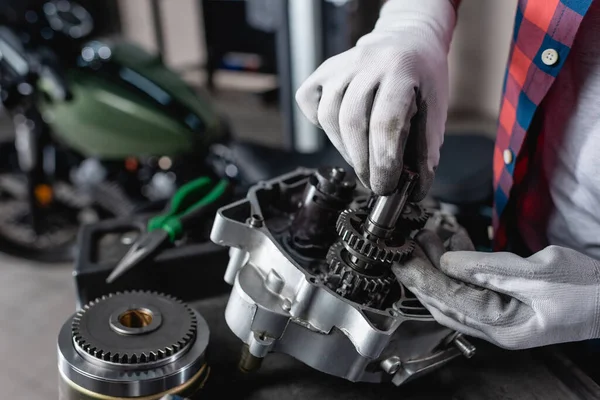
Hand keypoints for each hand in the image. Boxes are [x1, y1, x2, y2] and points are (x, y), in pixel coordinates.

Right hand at [295, 0, 456, 198]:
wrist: (407, 39)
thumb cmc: (422, 78)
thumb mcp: (435, 108)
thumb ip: (426, 149)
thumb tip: (413, 189)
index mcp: (401, 69)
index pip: (386, 122)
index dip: (384, 161)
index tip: (386, 186)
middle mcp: (367, 63)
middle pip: (353, 123)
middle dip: (363, 162)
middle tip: (374, 182)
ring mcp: (341, 65)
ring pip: (330, 117)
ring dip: (345, 149)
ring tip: (363, 160)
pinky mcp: (323, 72)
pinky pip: (311, 105)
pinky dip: (323, 127)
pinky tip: (342, 133)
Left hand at [393, 230, 599, 349]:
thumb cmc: (588, 291)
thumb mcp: (538, 274)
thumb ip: (489, 268)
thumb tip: (449, 261)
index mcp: (502, 326)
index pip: (447, 300)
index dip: (420, 278)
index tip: (401, 259)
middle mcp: (496, 327)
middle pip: (444, 300)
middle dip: (422, 272)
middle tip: (407, 245)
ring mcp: (500, 317)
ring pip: (455, 292)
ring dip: (439, 266)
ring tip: (428, 238)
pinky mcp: (506, 304)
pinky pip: (472, 287)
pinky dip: (460, 266)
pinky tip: (455, 245)